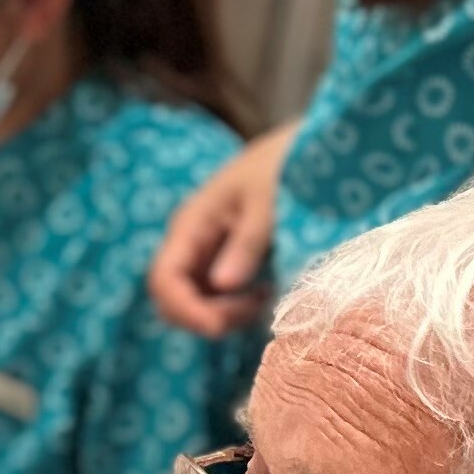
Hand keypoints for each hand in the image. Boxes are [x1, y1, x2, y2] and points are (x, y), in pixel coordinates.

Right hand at [147, 129, 292, 335]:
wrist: (309, 145)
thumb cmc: (288, 164)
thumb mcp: (270, 200)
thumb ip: (247, 242)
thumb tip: (223, 286)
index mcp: (192, 223)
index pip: (164, 279)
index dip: (184, 310)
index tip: (219, 327)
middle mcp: (193, 242)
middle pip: (173, 298)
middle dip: (205, 316)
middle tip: (254, 311)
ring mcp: (209, 252)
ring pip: (196, 302)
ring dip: (224, 314)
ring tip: (265, 300)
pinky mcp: (229, 260)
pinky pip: (218, 297)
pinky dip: (237, 307)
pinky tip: (267, 292)